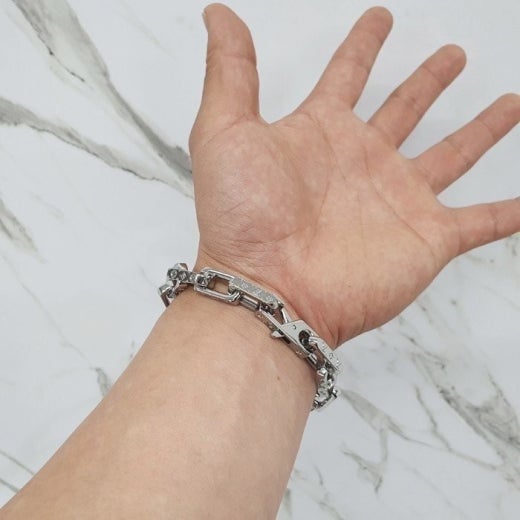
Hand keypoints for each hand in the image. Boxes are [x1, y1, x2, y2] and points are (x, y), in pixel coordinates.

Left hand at [189, 4, 519, 346]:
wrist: (268, 290)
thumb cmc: (242, 217)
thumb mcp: (224, 132)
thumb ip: (230, 72)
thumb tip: (217, 14)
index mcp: (321, 132)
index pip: (348, 75)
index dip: (363, 45)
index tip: (380, 18)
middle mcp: (363, 162)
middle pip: (405, 109)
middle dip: (428, 81)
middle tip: (451, 55)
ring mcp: (399, 199)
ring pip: (452, 154)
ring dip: (481, 130)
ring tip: (510, 103)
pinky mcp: (427, 238)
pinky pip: (481, 222)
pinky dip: (507, 214)